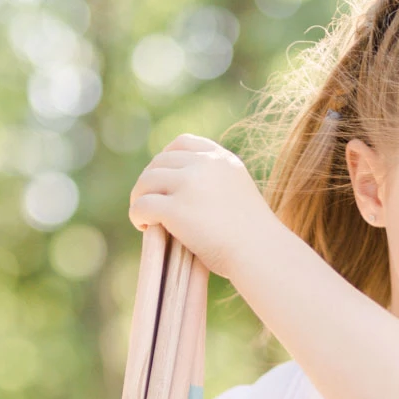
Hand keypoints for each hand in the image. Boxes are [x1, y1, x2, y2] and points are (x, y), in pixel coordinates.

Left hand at [128, 134, 282, 277]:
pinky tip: (144, 228)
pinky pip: (142, 205)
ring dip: (140, 198)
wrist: (261, 254)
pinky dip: (137, 216)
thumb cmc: (254, 238)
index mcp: (222, 160)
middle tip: (149, 204)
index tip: (163, 178)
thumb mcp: (239, 195)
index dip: (166, 158)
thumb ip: (215, 185)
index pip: (183, 143)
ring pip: (147, 181)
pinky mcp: (175, 208)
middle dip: (150, 182)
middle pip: (160, 162)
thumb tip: (183, 193)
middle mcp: (205, 165)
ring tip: (145, 218)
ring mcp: (189, 184)